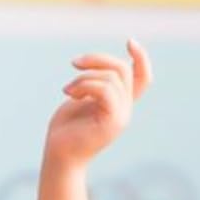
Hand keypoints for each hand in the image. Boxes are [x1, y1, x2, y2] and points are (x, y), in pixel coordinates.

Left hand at [45, 40, 150, 168]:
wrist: (57, 158)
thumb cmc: (64, 132)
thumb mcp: (78, 101)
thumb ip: (92, 85)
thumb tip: (94, 68)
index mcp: (119, 104)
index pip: (142, 78)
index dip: (141, 58)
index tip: (130, 41)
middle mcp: (124, 109)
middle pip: (123, 70)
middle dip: (97, 60)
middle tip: (74, 63)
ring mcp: (121, 116)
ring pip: (112, 78)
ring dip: (84, 77)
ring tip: (67, 90)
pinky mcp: (112, 122)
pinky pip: (105, 90)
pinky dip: (85, 86)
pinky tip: (69, 94)